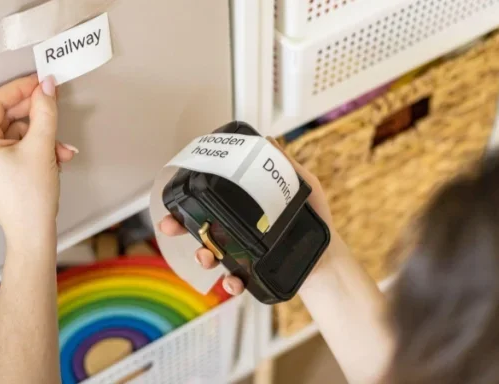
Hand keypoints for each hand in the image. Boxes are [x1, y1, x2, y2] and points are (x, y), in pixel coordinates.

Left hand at [0, 74, 77, 243]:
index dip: (22, 88)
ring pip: (16, 131)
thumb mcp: (42, 146)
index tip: (44, 81)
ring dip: (42, 136)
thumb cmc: (31, 196)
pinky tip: (55, 157)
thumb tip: (47, 85)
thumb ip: (44, 110)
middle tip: (57, 107)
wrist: (32, 234)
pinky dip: (36, 148)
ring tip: (62, 150)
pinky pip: (15, 146)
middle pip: (6, 116)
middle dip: (37, 117)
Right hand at [158, 137, 333, 294]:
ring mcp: (241, 254)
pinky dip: (229, 284)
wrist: (329, 253)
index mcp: (241, 209)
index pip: (207, 202)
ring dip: (202, 256)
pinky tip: (233, 281)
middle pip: (198, 228)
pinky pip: (234, 281)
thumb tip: (268, 140)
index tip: (172, 200)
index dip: (185, 202)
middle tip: (169, 225)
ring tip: (206, 256)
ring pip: (210, 256)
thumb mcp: (303, 185)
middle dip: (178, 227)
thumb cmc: (315, 218)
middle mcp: (235, 231)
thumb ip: (286, 164)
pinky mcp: (251, 274)